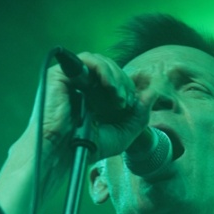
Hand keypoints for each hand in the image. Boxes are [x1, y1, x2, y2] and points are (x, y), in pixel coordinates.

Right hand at [30, 51, 152, 162]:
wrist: (63, 153)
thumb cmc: (87, 147)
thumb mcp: (122, 133)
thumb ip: (139, 116)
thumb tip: (152, 93)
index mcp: (94, 97)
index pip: (116, 80)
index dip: (127, 88)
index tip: (131, 105)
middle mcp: (82, 85)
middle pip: (109, 68)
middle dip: (123, 82)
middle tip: (125, 102)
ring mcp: (71, 78)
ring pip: (100, 62)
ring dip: (115, 76)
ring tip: (118, 96)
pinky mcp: (60, 74)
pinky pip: (86, 60)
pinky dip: (102, 69)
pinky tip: (109, 86)